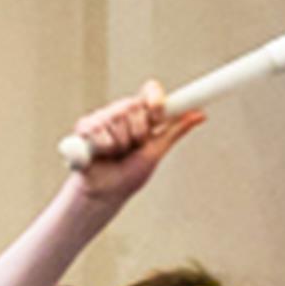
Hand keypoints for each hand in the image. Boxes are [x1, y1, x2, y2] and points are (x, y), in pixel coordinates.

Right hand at [64, 90, 202, 203]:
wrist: (106, 194)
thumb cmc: (130, 174)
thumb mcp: (156, 151)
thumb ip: (175, 130)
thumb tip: (200, 114)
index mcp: (141, 115)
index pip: (151, 91)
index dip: (155, 98)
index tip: (158, 114)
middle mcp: (122, 111)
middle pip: (133, 105)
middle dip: (137, 132)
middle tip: (133, 148)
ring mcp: (102, 117)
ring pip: (116, 118)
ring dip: (120, 143)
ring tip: (115, 154)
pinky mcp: (85, 126)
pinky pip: (97, 128)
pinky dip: (103, 146)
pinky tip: (100, 154)